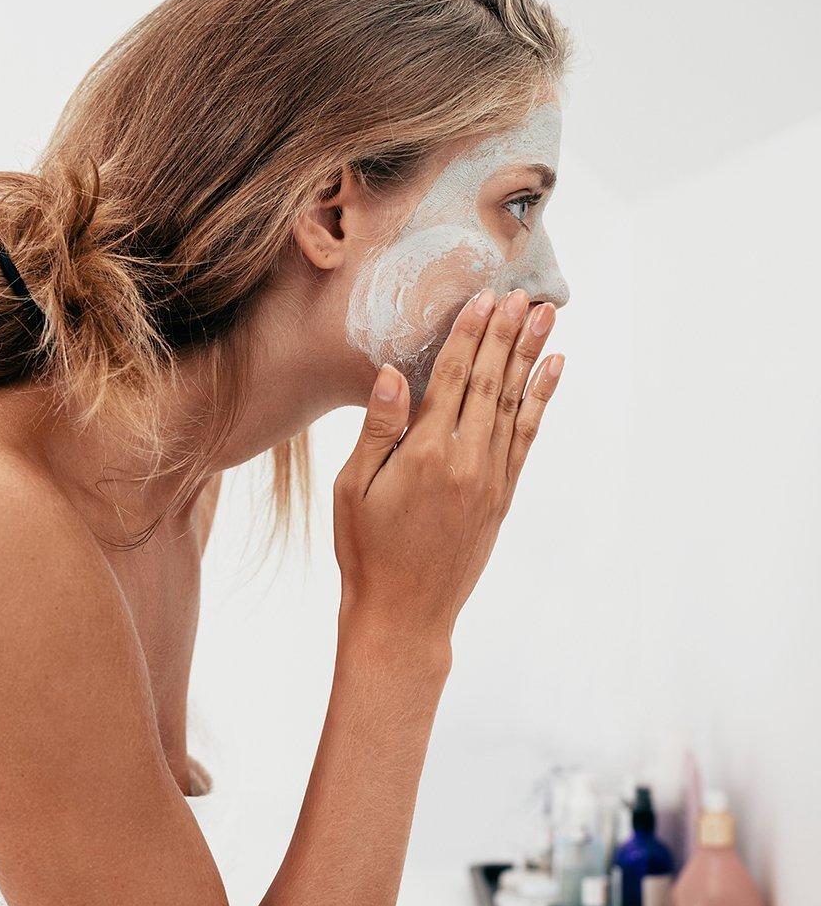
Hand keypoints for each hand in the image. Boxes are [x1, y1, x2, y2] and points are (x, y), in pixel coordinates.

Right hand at [333, 288, 563, 646]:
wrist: (405, 613)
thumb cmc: (367, 550)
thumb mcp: (353, 489)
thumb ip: (378, 430)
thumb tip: (389, 373)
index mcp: (425, 454)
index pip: (450, 379)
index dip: (469, 335)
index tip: (484, 298)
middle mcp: (467, 461)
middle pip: (489, 382)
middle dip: (506, 334)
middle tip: (523, 292)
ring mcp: (491, 478)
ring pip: (515, 403)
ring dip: (530, 356)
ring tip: (545, 316)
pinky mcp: (503, 496)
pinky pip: (528, 436)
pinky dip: (542, 400)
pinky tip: (553, 370)